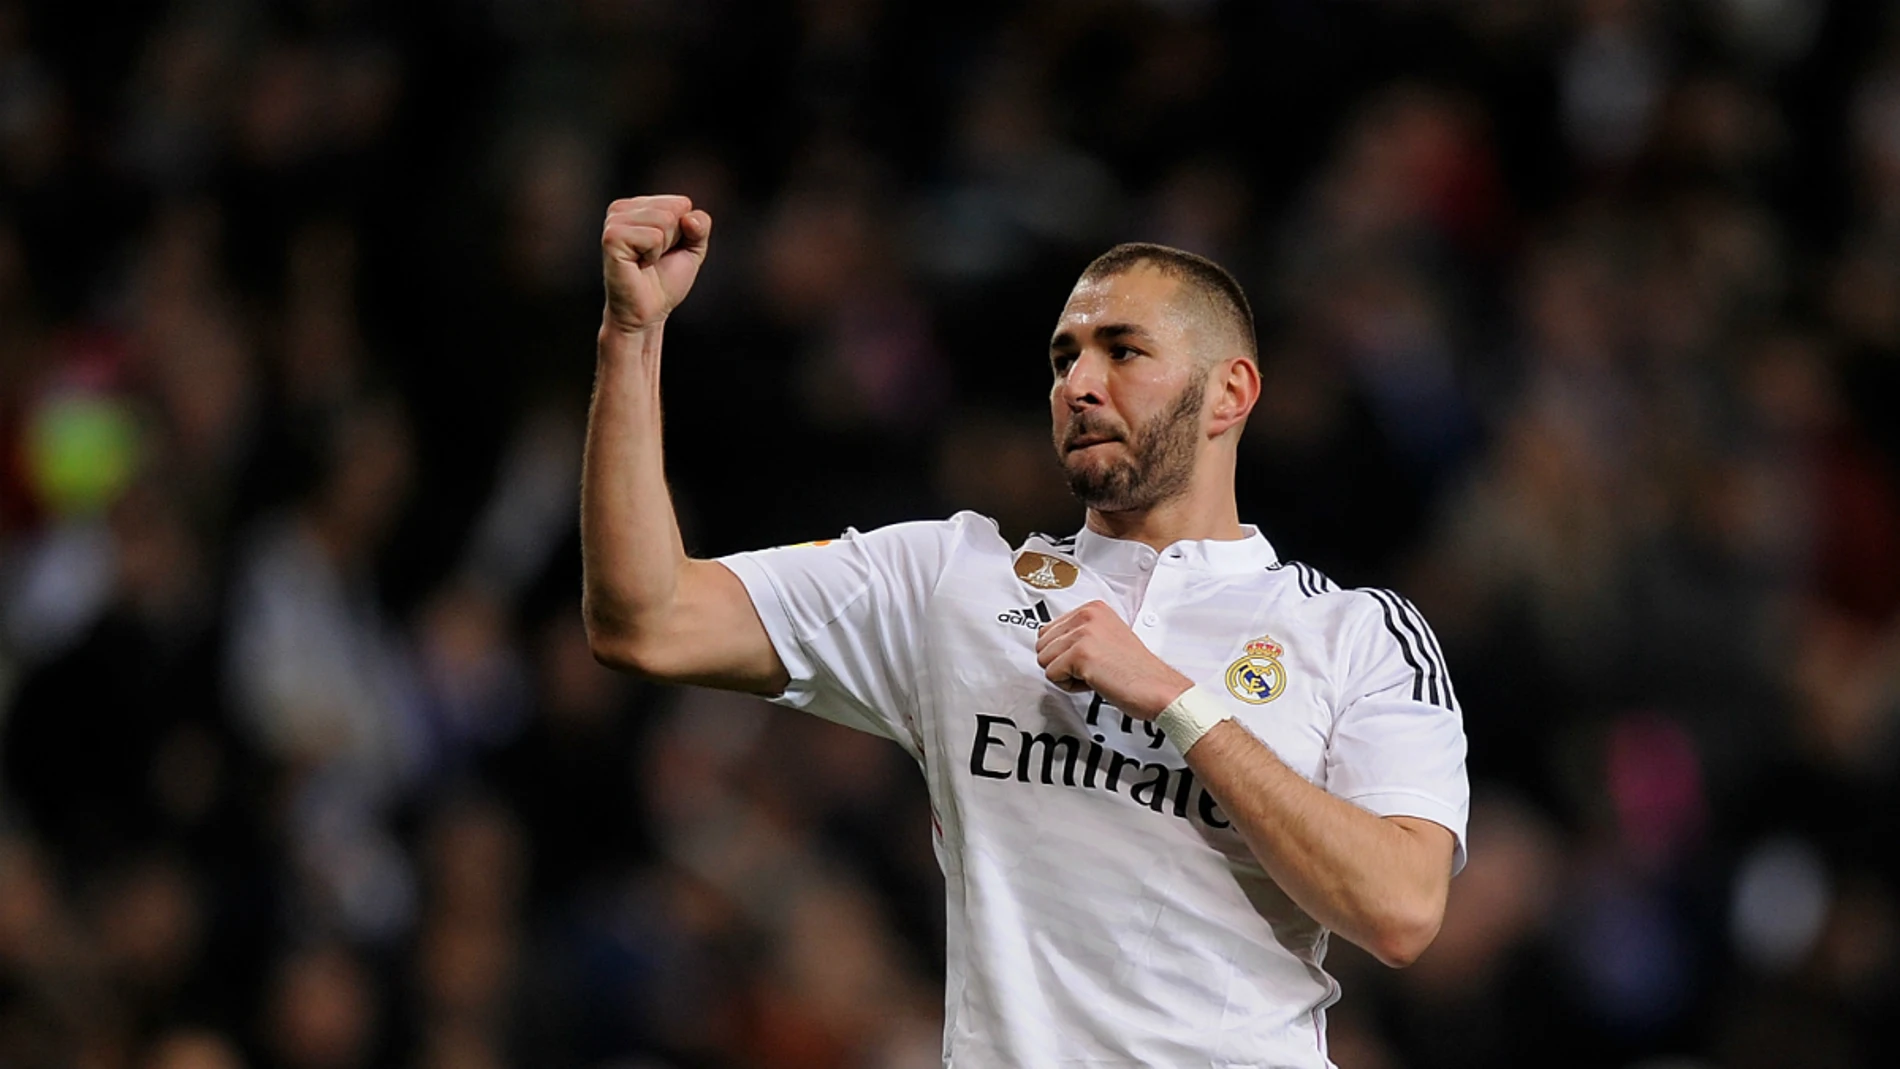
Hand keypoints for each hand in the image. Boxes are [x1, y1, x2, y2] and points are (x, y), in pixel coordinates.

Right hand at [601, 195, 712, 333]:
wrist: (648, 312)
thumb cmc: (665, 281)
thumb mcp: (693, 248)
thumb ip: (700, 225)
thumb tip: (688, 217)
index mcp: (638, 206)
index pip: (681, 203)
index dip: (683, 232)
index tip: (665, 251)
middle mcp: (621, 209)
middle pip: (673, 210)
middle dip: (673, 240)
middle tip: (655, 259)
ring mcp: (614, 221)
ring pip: (664, 220)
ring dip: (662, 248)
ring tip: (646, 262)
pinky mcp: (612, 237)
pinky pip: (653, 236)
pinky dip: (653, 255)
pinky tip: (639, 264)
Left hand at [1034, 600, 1192, 717]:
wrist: (1158, 688)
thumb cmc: (1136, 671)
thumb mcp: (1105, 638)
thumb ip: (1078, 634)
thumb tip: (1049, 642)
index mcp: (1093, 608)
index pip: (1049, 629)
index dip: (1065, 652)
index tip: (1089, 658)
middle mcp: (1087, 615)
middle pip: (1042, 644)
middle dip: (1061, 663)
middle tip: (1091, 668)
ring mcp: (1083, 633)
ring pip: (1044, 660)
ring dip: (1065, 675)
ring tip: (1093, 674)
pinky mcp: (1080, 654)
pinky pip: (1052, 675)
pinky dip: (1070, 686)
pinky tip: (1094, 681)